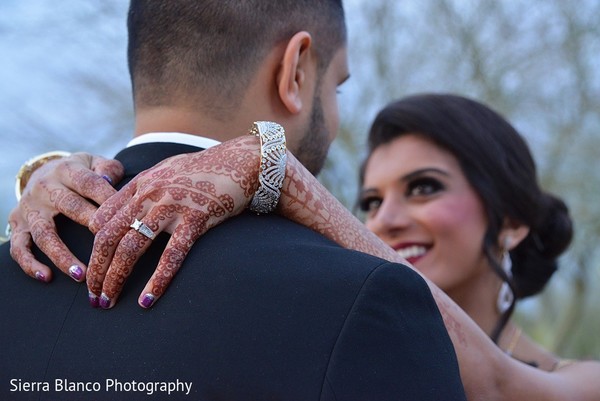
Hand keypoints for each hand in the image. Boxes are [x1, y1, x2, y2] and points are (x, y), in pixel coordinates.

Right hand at [9, 153, 123, 281]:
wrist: (43, 172)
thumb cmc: (79, 173)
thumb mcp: (93, 163)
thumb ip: (108, 169)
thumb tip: (113, 182)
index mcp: (66, 170)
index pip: (89, 183)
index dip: (107, 198)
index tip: (126, 216)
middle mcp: (45, 188)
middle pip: (68, 205)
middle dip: (89, 222)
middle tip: (108, 243)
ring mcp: (29, 208)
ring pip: (43, 233)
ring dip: (61, 255)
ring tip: (81, 274)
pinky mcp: (18, 225)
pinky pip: (19, 247)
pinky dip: (30, 263)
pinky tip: (46, 276)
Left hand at [87, 135, 259, 308]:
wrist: (240, 161)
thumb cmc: (205, 169)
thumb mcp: (166, 171)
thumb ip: (144, 189)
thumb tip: (125, 210)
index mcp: (141, 184)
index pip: (102, 219)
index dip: (93, 249)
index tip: (94, 270)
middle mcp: (150, 194)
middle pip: (109, 237)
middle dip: (96, 270)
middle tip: (93, 296)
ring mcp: (172, 206)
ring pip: (132, 247)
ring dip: (115, 278)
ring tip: (108, 302)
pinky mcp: (196, 219)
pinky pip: (172, 255)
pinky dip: (157, 280)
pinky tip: (147, 300)